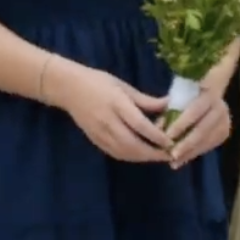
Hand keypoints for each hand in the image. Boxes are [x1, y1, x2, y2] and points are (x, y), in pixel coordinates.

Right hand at [52, 60, 171, 162]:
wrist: (67, 88)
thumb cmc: (98, 82)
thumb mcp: (124, 86)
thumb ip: (146, 100)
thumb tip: (169, 104)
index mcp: (117, 104)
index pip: (140, 125)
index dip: (157, 136)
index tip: (172, 141)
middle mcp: (108, 121)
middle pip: (132, 144)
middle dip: (152, 153)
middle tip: (170, 155)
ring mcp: (99, 133)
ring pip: (123, 152)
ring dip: (142, 157)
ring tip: (159, 156)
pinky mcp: (94, 139)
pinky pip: (114, 153)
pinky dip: (130, 157)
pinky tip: (141, 155)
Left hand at [167, 96, 232, 168]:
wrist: (208, 98)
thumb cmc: (186, 98)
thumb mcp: (176, 100)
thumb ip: (168, 113)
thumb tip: (158, 130)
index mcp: (208, 95)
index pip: (194, 111)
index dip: (181, 124)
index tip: (166, 137)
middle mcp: (221, 108)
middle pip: (203, 129)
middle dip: (186, 144)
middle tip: (172, 155)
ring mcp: (225, 121)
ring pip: (207, 141)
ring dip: (189, 153)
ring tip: (174, 162)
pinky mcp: (225, 133)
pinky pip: (209, 146)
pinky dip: (194, 153)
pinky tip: (182, 159)